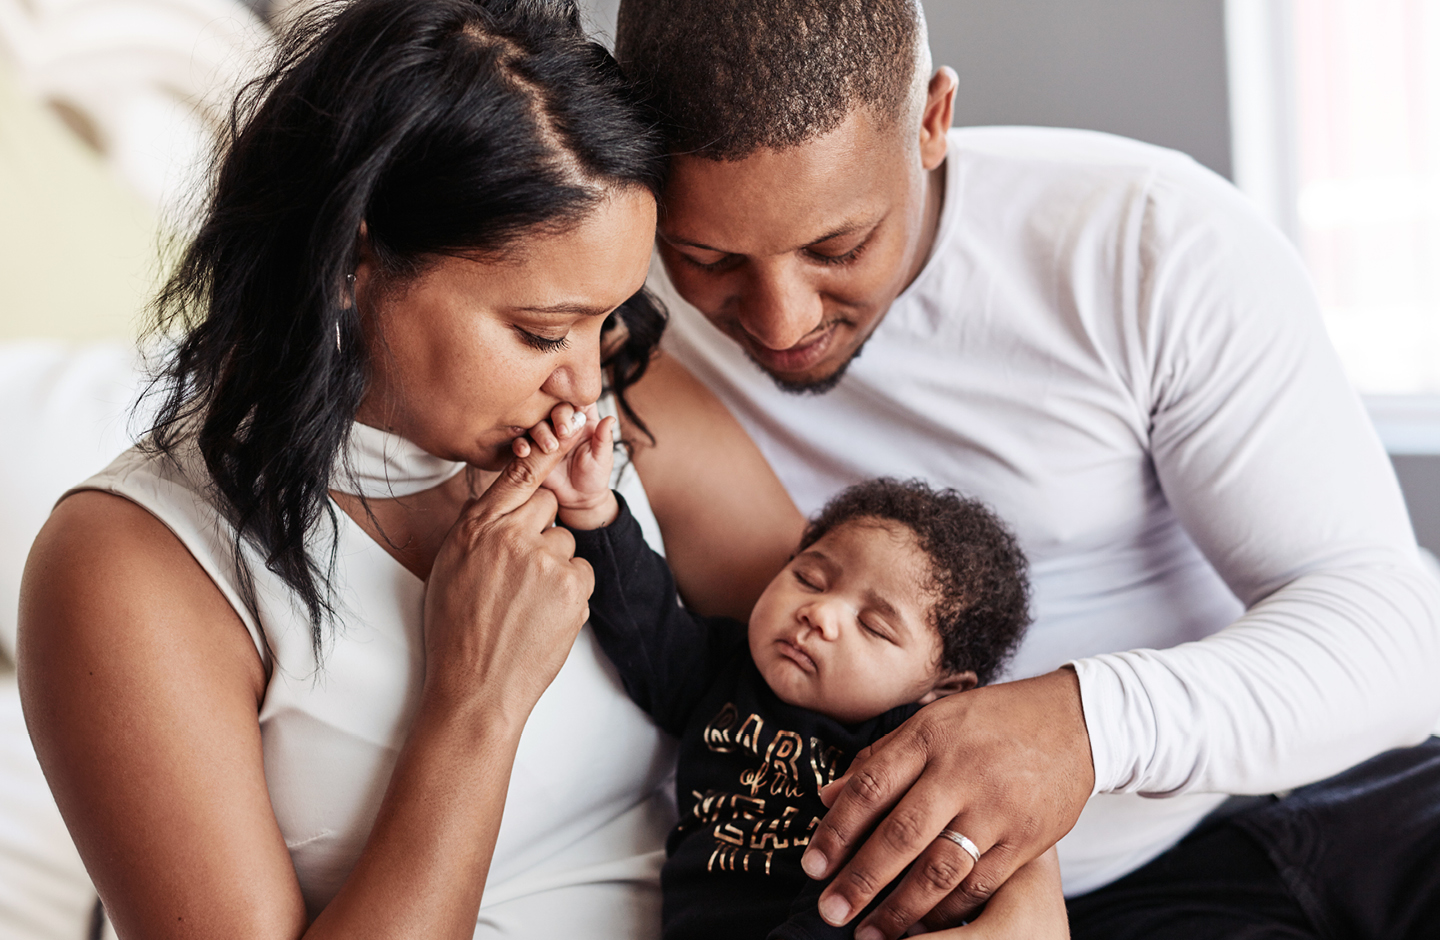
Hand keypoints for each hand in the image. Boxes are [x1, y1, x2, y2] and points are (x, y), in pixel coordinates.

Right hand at [420, 410, 596, 727]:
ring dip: (555, 568)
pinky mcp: (572, 587)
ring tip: (528, 604)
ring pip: (566, 544)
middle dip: (541, 532)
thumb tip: (497, 497)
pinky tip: (545, 616)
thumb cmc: (457, 632)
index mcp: (475, 529)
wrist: (475, 689)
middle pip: (548, 506)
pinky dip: (571, 593)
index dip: (545, 452)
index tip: (568, 427)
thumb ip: (477, 528)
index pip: (517, 475)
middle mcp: (509, 537)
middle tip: (522, 572)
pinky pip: (582, 573)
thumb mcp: (450, 568)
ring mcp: (544, 560)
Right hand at [516, 402, 618, 529]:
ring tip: (549, 447)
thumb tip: (611, 419)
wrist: (579, 499)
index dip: (576, 399)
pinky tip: (524, 452)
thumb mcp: (603, 458)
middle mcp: (563, 424)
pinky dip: (521, 444)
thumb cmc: (595, 476)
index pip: (579, 401)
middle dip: (558, 416)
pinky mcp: (532, 449)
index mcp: (584, 421)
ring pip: (537, 422)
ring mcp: (546, 435)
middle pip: (557, 407)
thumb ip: (604, 439)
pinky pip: (522, 442)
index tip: (575, 409)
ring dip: (540, 431)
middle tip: (563, 433)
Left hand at [802, 669, 1092, 939]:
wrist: (1074, 722)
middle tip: (829, 912)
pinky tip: (922, 927)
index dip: (837, 830)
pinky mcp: (1026, 838)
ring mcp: (997, 808)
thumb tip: (827, 796)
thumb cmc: (989, 722)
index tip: (813, 866)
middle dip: (861, 879)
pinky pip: (980, 884)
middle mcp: (961, 773)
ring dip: (901, 908)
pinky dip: (948, 910)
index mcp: (930, 738)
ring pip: (941, 868)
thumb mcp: (932, 722)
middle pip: (902, 834)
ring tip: (869, 935)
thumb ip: (881, 760)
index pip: (871, 787)